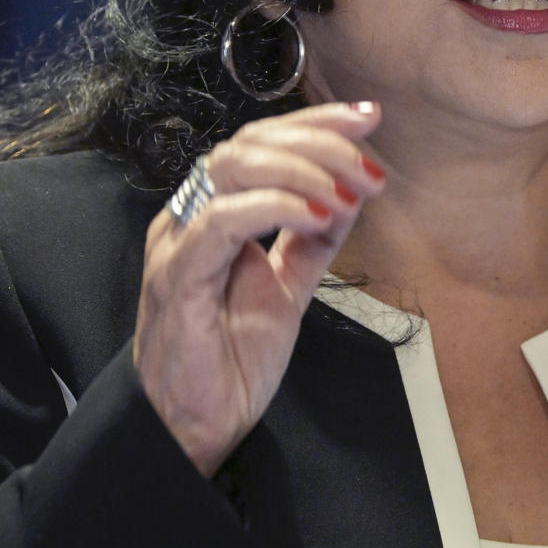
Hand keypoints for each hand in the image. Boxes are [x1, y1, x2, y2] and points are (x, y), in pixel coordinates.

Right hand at [134, 101, 385, 475]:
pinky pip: (221, 220)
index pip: (260, 142)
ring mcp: (180, 243)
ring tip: (348, 194)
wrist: (193, 429)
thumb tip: (351, 195)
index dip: (315, 122)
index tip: (368, 119)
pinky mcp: (178, 277)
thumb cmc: (228, 362)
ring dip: (303, 169)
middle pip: (248, 142)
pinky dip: (276, 206)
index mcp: (214, 213)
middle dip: (319, 141)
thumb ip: (311, 243)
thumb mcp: (286, 290)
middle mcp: (191, 217)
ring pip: (232, 166)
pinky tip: (318, 216)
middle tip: (369, 165)